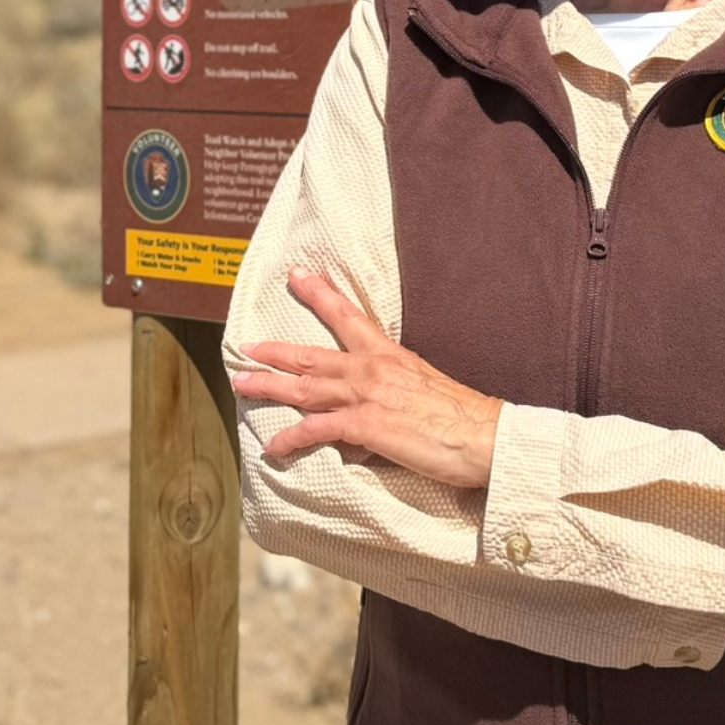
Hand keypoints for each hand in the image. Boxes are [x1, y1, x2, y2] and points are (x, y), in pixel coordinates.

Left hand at [232, 267, 502, 488]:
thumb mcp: (424, 384)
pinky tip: (274, 448)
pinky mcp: (366, 425)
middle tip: (247, 345)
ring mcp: (367, 395)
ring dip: (270, 386)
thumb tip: (379, 396)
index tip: (298, 276)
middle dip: (276, 351)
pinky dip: (292, 439)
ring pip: (305, 388)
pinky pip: (318, 430)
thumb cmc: (460, 414)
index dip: (319, 294)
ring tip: (243, 384)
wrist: (482, 433)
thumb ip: (395, 384)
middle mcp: (372, 368)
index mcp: (389, 354)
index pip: (347, 315)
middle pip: (313, 356)